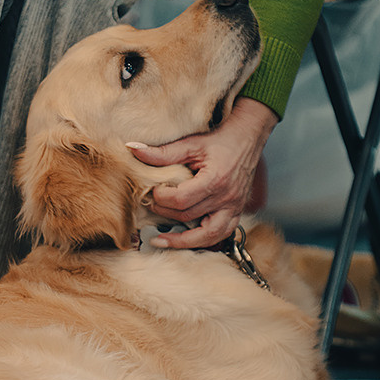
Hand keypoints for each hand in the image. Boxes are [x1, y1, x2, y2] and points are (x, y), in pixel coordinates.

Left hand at [127, 97, 278, 247]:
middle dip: (165, 213)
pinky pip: (221, 235)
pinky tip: (185, 240)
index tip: (152, 191)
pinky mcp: (237, 212)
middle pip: (189, 216)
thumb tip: (132, 149)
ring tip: (161, 240)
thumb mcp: (190, 143)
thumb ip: (162, 152)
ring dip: (183, 241)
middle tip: (151, 205)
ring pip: (207, 235)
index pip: (181, 200)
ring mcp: (234, 208)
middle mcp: (227, 198)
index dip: (161, 198)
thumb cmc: (220, 139)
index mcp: (215, 180)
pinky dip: (203, 241)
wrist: (247, 138)